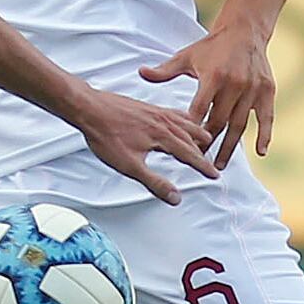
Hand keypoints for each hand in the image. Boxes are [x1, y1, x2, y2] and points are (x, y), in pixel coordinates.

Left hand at [66, 85, 217, 203]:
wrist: (89, 108)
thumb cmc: (106, 135)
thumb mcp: (130, 166)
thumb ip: (154, 182)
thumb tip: (175, 196)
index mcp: (162, 136)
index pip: (189, 154)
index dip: (203, 166)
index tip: (214, 174)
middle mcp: (163, 121)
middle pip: (191, 137)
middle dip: (204, 151)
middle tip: (212, 160)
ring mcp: (155, 112)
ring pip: (184, 122)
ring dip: (197, 132)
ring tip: (206, 137)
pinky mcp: (146, 107)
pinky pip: (172, 112)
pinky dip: (183, 118)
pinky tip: (180, 119)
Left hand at [142, 26, 275, 168]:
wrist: (244, 30)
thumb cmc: (211, 47)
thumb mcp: (186, 56)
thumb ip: (165, 70)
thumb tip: (140, 73)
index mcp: (212, 76)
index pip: (199, 109)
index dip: (191, 129)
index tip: (183, 147)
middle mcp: (234, 83)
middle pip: (219, 121)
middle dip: (208, 143)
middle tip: (199, 162)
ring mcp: (252, 88)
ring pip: (239, 124)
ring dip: (229, 147)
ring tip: (218, 165)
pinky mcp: (267, 91)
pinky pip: (267, 117)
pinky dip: (265, 134)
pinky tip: (260, 152)